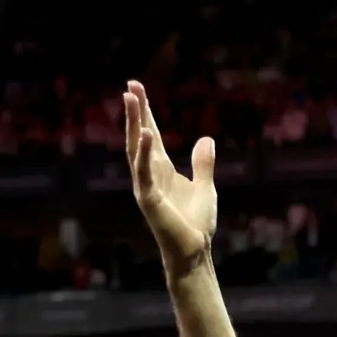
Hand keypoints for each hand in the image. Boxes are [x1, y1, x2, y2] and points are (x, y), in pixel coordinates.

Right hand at [124, 80, 216, 273]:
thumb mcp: (206, 187)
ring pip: (136, 149)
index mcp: (162, 169)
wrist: (194, 251)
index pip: (151, 134)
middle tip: (130, 84)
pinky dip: (143, 152)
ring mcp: (145, 186)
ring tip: (130, 99)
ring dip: (133, 123)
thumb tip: (206, 139)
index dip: (145, 112)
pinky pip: (144, 172)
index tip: (137, 88)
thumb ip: (203, 164)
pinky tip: (145, 133)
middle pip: (139, 135)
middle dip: (135, 111)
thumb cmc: (196, 223)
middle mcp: (149, 174)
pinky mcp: (148, 199)